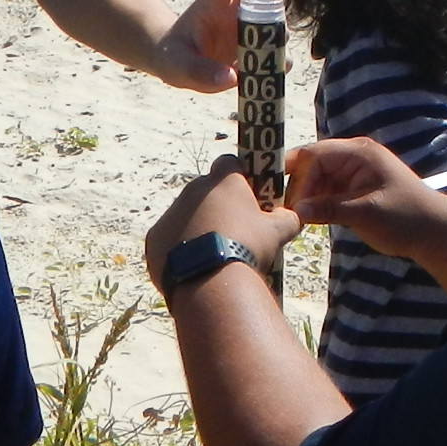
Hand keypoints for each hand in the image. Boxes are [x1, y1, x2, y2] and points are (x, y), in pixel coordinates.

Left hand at [145, 158, 302, 291]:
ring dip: (199, 228)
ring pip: (186, 216)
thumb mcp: (278, 232)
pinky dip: (181, 250)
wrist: (211, 282)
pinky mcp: (154, 238)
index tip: (250, 197)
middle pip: (207, 192)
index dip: (241, 178)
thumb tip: (292, 217)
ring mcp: (170, 213)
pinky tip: (196, 268)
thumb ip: (287, 218)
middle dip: (218, 207)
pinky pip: (170, 239)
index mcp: (223, 180)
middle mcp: (192, 190)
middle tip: (235, 232)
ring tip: (215, 257)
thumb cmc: (248, 248)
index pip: (230, 163)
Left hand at [152, 0, 285, 94]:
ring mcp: (253, 24)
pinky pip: (279, 48)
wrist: (181, 65)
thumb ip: (198, 69)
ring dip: (280, 27)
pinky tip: (279, 68)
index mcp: (214, 1)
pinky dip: (283, 57)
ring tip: (274, 47)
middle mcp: (238, 7)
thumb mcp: (177, 63)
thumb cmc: (176, 55)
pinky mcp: (262, 46)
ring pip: (276, 15)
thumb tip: (231, 76)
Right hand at [286, 136, 444, 262]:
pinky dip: (314, 202)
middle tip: (288, 213)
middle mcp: (353, 156)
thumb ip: (330, 209)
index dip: (300, 180)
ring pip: (314, 177)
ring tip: (295, 219)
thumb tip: (296, 210)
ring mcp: (351, 171)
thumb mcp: (366, 213)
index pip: (315, 155)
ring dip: (304, 195)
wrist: (432, 230)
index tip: (295, 207)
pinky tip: (307, 218)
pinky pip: (324, 188)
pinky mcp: (351, 187)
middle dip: (298, 186)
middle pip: (311, 163)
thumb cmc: (406, 217)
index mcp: (359, 153)